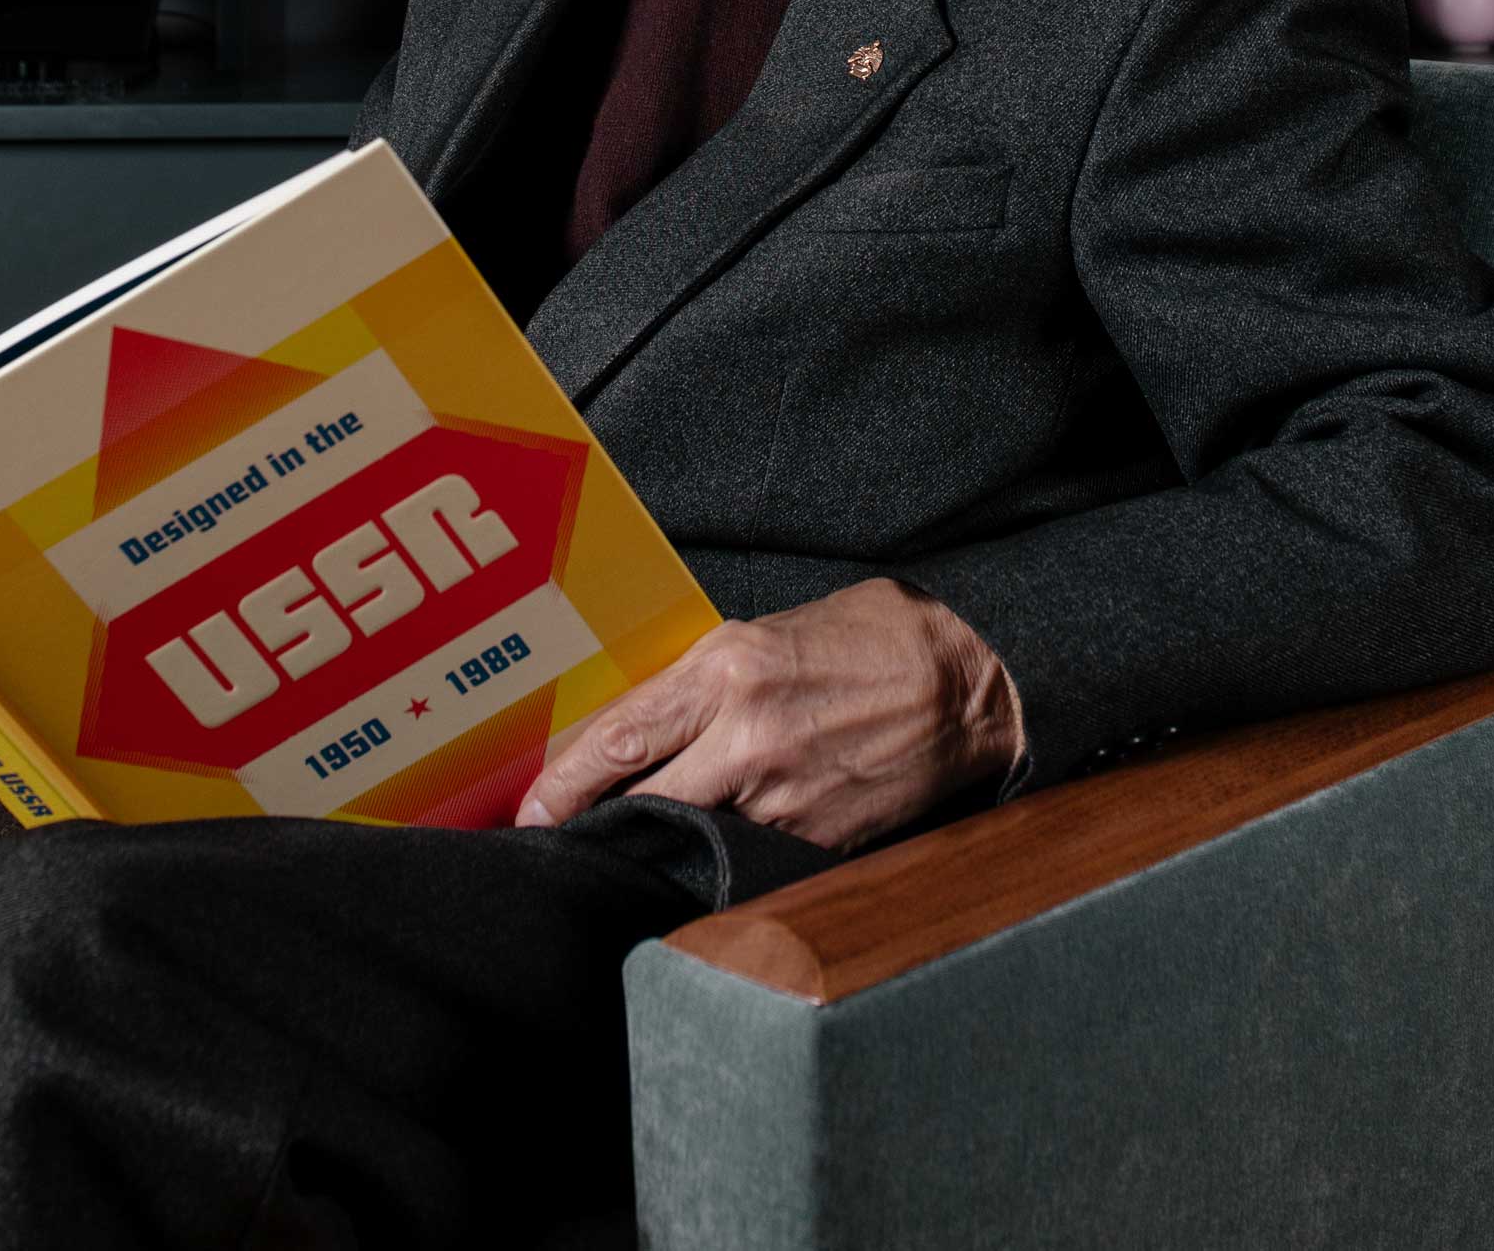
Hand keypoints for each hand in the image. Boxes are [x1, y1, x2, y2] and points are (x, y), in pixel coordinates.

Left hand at [514, 578, 1024, 852]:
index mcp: (727, 669)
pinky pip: (748, 858)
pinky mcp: (816, 839)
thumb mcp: (769, 634)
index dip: (563, 783)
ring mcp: (782, 795)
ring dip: (661, 844)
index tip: (530, 810)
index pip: (619, 736)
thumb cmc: (868, 641)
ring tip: (634, 848)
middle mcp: (745, 734)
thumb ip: (706, 679)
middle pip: (638, 800)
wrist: (963, 683)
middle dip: (591, 826)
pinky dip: (724, 859)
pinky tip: (714, 855)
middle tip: (555, 843)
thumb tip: (646, 724)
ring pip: (691, 837)